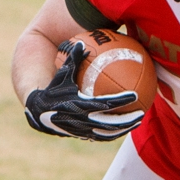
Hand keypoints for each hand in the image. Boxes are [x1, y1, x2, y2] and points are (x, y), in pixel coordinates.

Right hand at [24, 39, 142, 140]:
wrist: (37, 111)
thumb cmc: (53, 88)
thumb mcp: (62, 74)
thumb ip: (72, 60)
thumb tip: (81, 42)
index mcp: (78, 105)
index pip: (104, 104)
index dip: (121, 101)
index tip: (135, 96)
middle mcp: (80, 121)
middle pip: (109, 123)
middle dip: (126, 120)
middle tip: (141, 113)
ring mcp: (81, 131)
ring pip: (106, 133)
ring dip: (123, 129)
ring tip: (137, 122)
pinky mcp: (81, 135)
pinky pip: (100, 136)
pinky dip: (113, 133)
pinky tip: (124, 127)